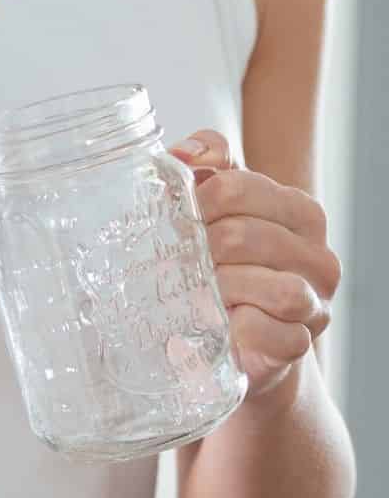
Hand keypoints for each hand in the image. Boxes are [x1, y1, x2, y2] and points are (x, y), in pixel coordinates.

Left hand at [170, 129, 340, 400]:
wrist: (243, 339)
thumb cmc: (229, 267)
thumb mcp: (218, 208)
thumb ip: (205, 164)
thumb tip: (180, 154)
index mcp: (298, 212)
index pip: (240, 187)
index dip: (198, 203)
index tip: (183, 220)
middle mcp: (316, 255)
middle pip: (244, 235)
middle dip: (202, 250)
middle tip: (181, 264)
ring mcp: (314, 302)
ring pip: (275, 288)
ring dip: (224, 289)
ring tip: (201, 293)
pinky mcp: (299, 343)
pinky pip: (276, 333)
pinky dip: (243, 329)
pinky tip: (225, 324)